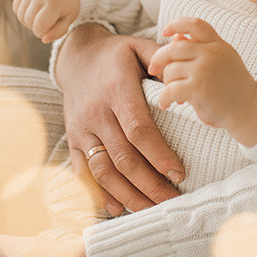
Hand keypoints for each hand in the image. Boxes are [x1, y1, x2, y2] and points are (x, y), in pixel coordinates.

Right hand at [13, 0, 79, 43]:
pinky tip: (34, 9)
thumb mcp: (69, 19)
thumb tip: (44, 39)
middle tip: (48, 21)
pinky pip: (16, 7)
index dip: (42, 33)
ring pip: (21, 16)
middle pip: (28, 22)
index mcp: (53, 2)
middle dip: (37, 27)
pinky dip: (23, 12)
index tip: (50, 28)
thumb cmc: (68, 5)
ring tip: (41, 15)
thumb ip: (58, 32)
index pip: (39, 27)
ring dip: (29, 20)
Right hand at [55, 24, 184, 214]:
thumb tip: (184, 80)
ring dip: (127, 195)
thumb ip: (163, 60)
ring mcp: (81, 129)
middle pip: (123, 157)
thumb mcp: (139, 47)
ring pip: (103, 170)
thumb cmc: (116, 55)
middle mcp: (96, 113)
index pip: (138, 129)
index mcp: (117, 90)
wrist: (76, 56)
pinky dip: (98, 193)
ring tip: (151, 209)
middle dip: (149, 183)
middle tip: (172, 199)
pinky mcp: (72, 139)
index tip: (179, 173)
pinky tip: (117, 208)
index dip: (158, 155)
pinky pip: (82, 172)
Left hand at [148, 18, 256, 146]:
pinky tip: (166, 104)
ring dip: (167, 83)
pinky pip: (170, 89)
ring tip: (174, 94)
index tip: (166, 32)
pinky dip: (164, 98)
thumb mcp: (221, 60)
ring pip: (171, 70)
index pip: (195, 24)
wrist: (249, 109)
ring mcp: (204, 70)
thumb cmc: (232, 86)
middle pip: (174, 48)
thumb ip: (200, 48)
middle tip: (153, 69)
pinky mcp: (198, 88)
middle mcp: (211, 53)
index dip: (176, 25)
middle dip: (159, 58)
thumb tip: (175, 38)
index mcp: (218, 44)